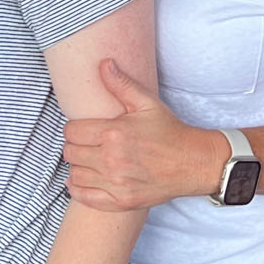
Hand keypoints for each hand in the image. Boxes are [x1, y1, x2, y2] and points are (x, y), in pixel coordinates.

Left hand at [61, 61, 221, 210]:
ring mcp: (116, 183)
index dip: (74, 127)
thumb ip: (122, 84)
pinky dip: (77, 189)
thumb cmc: (169, 131)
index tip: (82, 128)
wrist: (193, 162)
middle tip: (85, 143)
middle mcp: (112, 159)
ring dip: (77, 166)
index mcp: (115, 133)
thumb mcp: (148, 103)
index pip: (71, 131)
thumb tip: (103, 63)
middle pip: (70, 152)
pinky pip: (84, 197)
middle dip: (74, 145)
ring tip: (87, 160)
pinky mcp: (121, 201)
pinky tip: (83, 179)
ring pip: (74, 174)